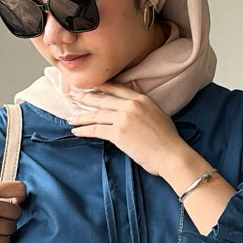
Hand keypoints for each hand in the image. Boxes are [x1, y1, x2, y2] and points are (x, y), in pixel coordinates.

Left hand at [66, 81, 188, 177]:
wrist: (171, 155)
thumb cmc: (167, 141)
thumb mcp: (157, 115)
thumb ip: (143, 109)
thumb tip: (134, 110)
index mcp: (142, 99)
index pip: (117, 88)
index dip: (101, 87)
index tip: (91, 87)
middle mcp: (131, 105)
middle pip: (103, 99)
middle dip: (86, 98)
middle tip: (74, 98)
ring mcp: (124, 118)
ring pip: (97, 114)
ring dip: (81, 116)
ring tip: (71, 117)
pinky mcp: (118, 133)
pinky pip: (96, 129)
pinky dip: (84, 130)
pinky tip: (76, 131)